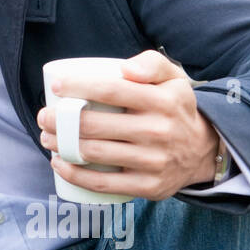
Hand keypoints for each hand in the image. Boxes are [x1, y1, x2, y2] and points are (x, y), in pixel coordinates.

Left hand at [35, 49, 221, 201]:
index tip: (56, 87)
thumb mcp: (174, 78)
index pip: (112, 91)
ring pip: (95, 154)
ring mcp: (154, 161)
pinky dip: (75, 175)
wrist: (204, 151)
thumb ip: (152, 62)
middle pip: (96, 125)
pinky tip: (59, 164)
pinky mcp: (150, 186)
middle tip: (44, 116)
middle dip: (60, 120)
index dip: (79, 87)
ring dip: (62, 146)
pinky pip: (105, 184)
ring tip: (47, 138)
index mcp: (162, 101)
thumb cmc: (175, 108)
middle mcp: (159, 131)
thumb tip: (125, 69)